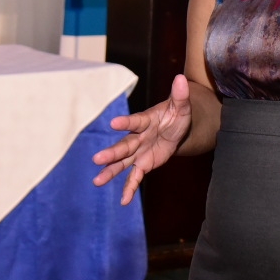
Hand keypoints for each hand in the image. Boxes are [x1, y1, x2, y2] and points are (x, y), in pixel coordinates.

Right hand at [91, 74, 193, 205]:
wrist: (177, 128)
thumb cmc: (177, 114)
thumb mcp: (182, 106)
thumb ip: (180, 95)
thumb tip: (182, 79)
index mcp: (146, 120)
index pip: (135, 122)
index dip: (125, 123)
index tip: (113, 124)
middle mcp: (138, 137)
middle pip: (124, 146)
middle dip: (111, 153)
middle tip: (97, 159)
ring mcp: (139, 151)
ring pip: (123, 163)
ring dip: (111, 171)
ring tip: (97, 181)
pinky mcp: (144, 163)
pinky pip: (135, 177)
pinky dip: (129, 188)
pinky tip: (124, 201)